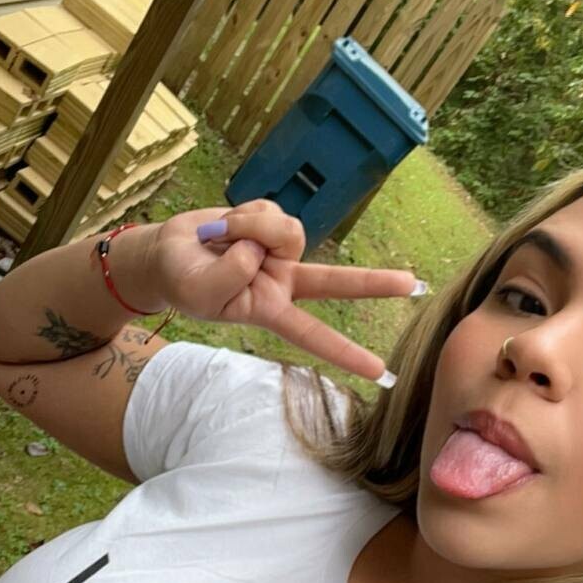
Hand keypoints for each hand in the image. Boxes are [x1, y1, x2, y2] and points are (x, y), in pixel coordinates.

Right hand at [152, 199, 423, 383]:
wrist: (168, 253)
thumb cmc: (184, 284)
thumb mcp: (201, 294)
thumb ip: (232, 276)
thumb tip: (261, 248)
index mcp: (270, 310)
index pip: (313, 336)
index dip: (345, 353)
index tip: (381, 373)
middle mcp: (284, 281)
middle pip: (334, 282)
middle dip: (373, 283)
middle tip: (414, 286)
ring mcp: (280, 250)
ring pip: (285, 231)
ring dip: (247, 228)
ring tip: (219, 239)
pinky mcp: (270, 222)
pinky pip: (266, 210)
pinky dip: (240, 215)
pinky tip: (224, 226)